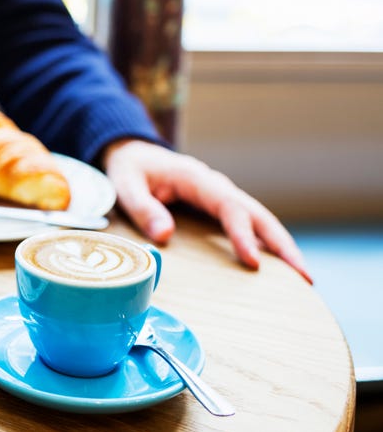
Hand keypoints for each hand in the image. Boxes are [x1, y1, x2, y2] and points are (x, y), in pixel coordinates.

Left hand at [102, 139, 310, 283]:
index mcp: (196, 179)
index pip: (229, 207)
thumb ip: (143, 208)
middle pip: (258, 214)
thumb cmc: (129, 169)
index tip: (254, 261)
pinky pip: (248, 224)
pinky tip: (279, 267)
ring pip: (259, 219)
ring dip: (281, 246)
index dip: (243, 234)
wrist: (132, 153)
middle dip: (282, 244)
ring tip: (304, 278)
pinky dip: (266, 243)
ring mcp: (220, 196)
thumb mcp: (125, 185)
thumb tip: (165, 235)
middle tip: (305, 276)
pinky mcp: (219, 207)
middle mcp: (216, 186)